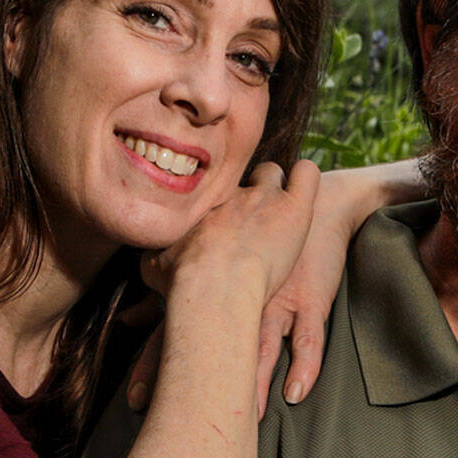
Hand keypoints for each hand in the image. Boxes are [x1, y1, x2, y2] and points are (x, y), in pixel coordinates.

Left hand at [130, 159, 408, 413]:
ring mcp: (278, 300)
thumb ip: (168, 285)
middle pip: (215, 342)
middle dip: (195, 378)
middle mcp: (242, 296)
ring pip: (262, 345)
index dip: (154, 363)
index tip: (135, 398)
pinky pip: (309, 340)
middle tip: (177, 416)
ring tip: (244, 416)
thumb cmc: (256, 236)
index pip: (176, 330)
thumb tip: (126, 317)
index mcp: (216, 290)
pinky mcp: (311, 301)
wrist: (316, 205)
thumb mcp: (214, 256)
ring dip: (251, 381)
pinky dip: (304, 368)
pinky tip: (295, 393)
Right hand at [144, 159, 320, 303]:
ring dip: (274, 188)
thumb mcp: (153, 266)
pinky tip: (302, 191)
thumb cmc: (183, 281)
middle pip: (239, 178)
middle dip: (243, 195)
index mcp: (201, 203)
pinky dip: (305, 177)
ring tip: (277, 212)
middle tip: (248, 223)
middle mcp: (230, 192)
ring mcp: (263, 196)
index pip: (211, 189)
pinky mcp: (294, 208)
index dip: (217, 207)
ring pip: (271, 172)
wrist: (213, 285)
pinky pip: (306, 173)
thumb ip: (154, 256)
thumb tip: (151, 261)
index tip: (219, 229)